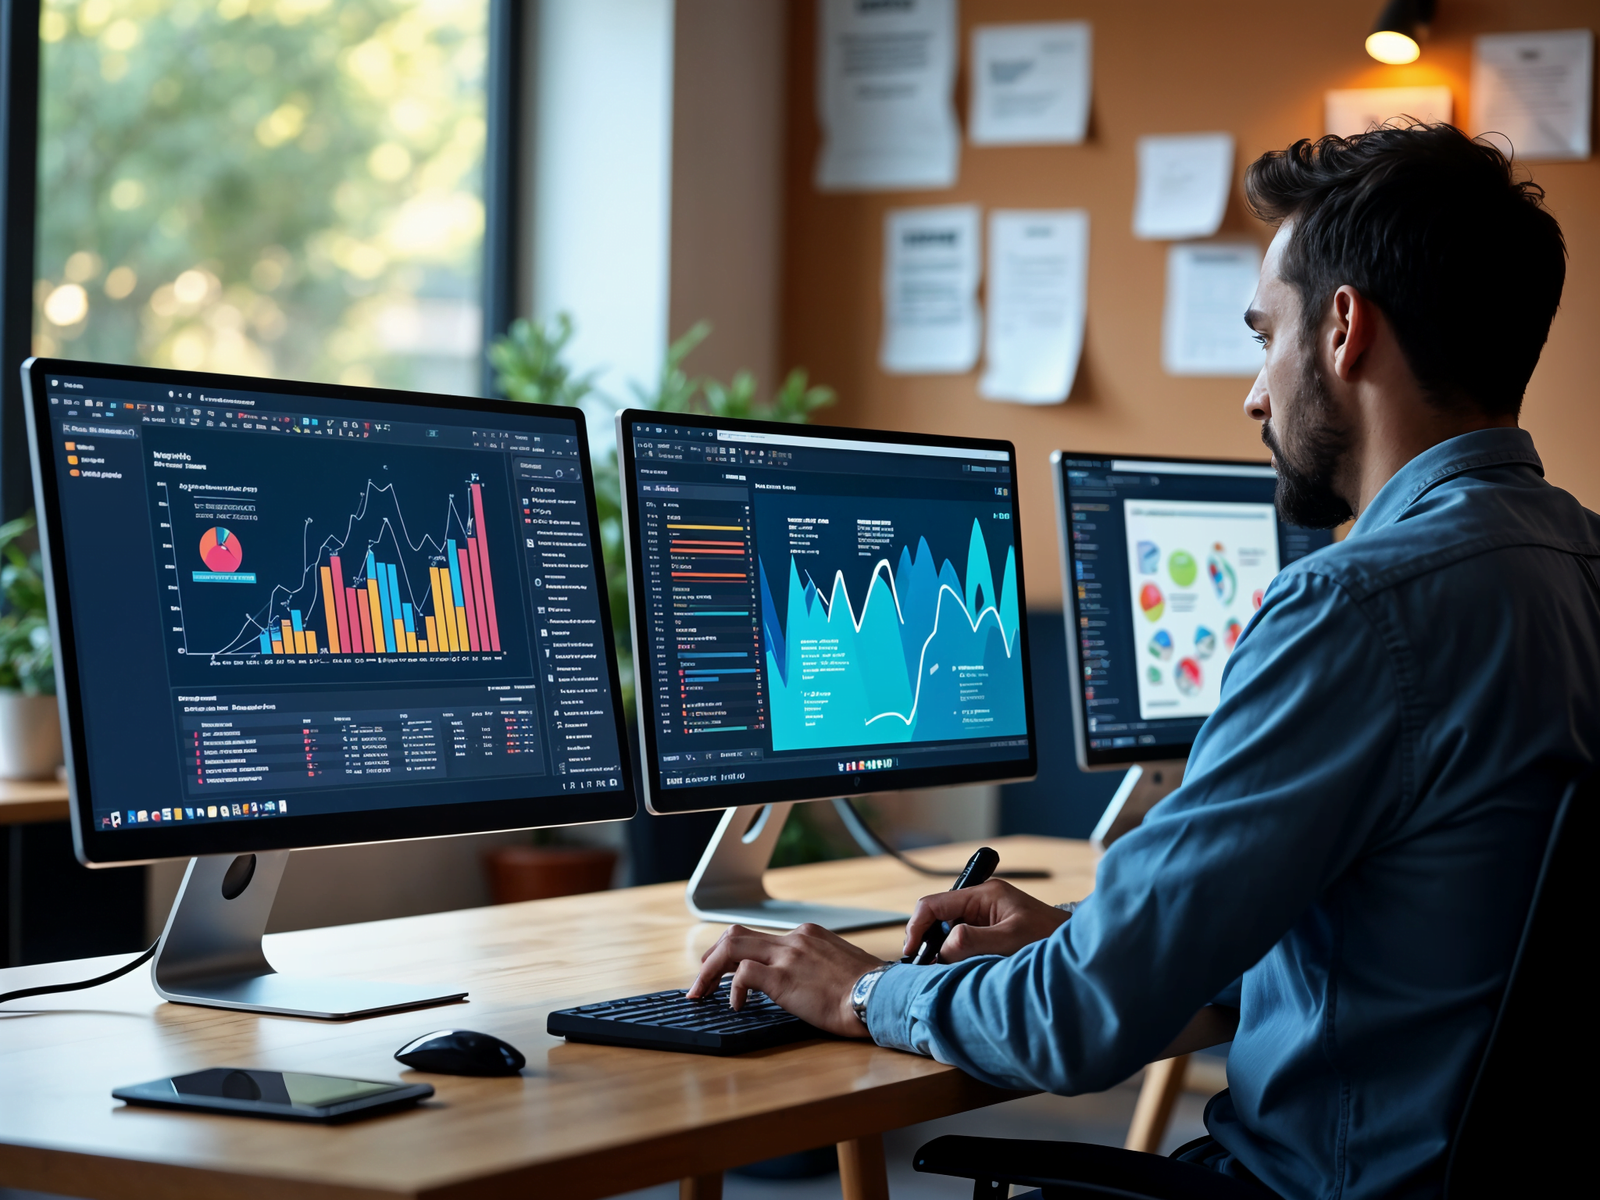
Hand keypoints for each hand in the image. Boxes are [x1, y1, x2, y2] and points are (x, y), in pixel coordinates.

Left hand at [687, 923, 883, 1037]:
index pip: (761, 935)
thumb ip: (815, 965)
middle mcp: (794, 938)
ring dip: (710, 969)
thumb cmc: (867, 990)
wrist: (879, 996)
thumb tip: (800, 981)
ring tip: (701, 990)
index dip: (736, 951)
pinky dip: (732, 989)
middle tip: (701, 977)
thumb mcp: (839, 966)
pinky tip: (736, 1006)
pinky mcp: (783, 978)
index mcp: (807, 935)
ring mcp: (787, 956)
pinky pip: (743, 975)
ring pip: (731, 947)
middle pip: (737, 935)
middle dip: (712, 956)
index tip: (726, 966)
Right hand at [902, 879, 1071, 961]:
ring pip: (948, 931)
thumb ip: (976, 940)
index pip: (934, 904)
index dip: (917, 927)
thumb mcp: (1012, 939)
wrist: (1077, 948)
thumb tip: (945, 946)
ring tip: (941, 971)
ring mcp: (984, 916)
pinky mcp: (989, 931)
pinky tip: (957, 969)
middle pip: (937, 917)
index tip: (912, 952)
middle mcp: (980, 902)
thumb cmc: (1050, 938)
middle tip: (924, 967)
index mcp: (983, 894)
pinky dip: (955, 955)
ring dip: (942, 950)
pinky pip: (961, 940)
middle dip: (927, 941)